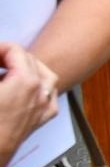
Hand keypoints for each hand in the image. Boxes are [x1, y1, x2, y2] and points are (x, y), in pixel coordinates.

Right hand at [0, 42, 59, 166]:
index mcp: (26, 81)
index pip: (14, 50)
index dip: (0, 48)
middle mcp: (41, 91)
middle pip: (29, 60)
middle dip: (9, 57)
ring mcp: (45, 105)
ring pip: (44, 76)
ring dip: (26, 69)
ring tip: (7, 70)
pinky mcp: (42, 118)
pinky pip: (48, 95)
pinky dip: (38, 87)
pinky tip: (23, 89)